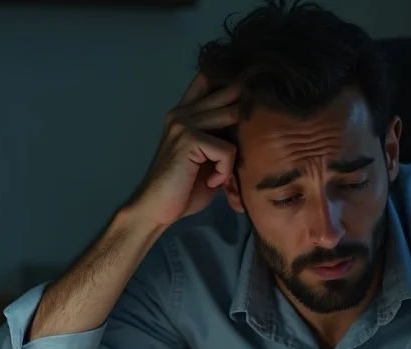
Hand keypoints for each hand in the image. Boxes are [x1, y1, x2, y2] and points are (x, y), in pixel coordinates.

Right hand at [132, 73, 240, 227]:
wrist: (158, 209)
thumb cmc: (184, 188)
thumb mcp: (207, 158)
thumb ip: (221, 137)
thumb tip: (252, 124)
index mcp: (185, 113)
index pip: (208, 78)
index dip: (231, 81)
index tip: (248, 90)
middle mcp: (182, 112)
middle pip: (228, 94)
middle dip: (245, 115)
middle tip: (238, 150)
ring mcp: (184, 123)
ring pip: (232, 116)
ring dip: (233, 151)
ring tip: (220, 172)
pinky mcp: (189, 139)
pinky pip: (227, 149)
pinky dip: (225, 170)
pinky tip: (212, 182)